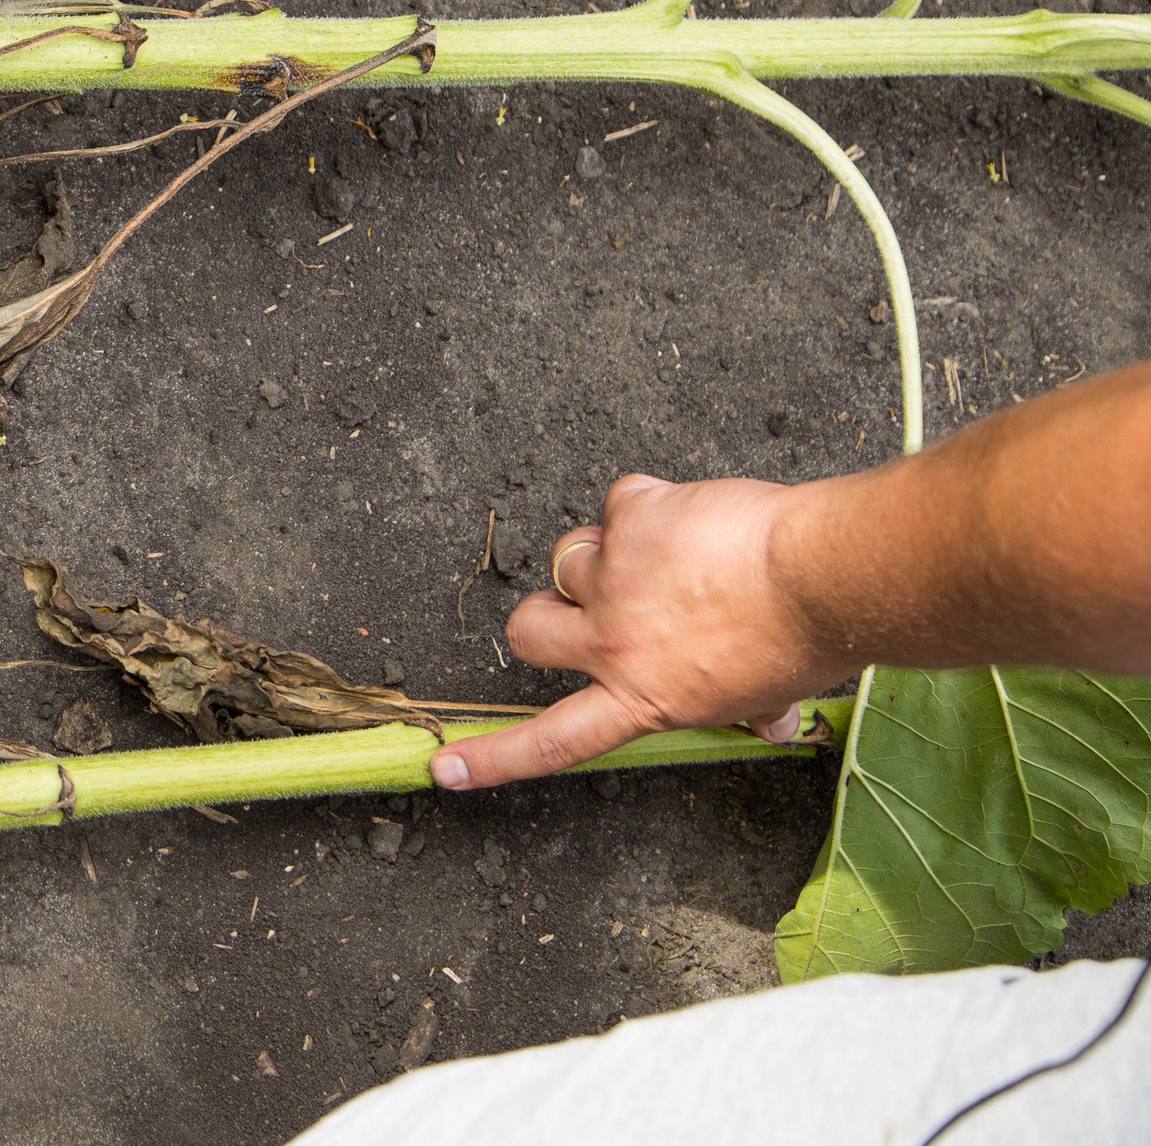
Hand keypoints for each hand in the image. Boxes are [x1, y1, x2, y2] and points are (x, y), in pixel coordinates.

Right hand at [431, 473, 852, 789]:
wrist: (823, 577)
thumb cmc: (807, 639)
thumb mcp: (771, 693)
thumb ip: (748, 708)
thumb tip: (770, 724)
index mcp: (642, 698)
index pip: (552, 742)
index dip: (493, 757)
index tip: (444, 765)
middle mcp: (613, 645)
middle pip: (528, 630)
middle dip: (545, 613)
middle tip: (586, 604)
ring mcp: (613, 580)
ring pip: (572, 556)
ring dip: (608, 551)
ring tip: (670, 552)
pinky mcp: (630, 521)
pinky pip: (622, 503)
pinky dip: (652, 506)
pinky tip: (695, 517)